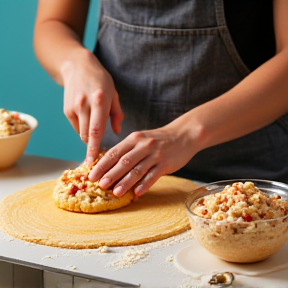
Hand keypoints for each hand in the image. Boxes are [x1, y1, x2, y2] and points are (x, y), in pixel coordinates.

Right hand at [61, 49, 123, 163]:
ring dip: (88, 138)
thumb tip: (116, 132)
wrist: (77, 66)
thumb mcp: (114, 94)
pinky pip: (76, 126)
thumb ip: (117, 114)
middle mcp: (84, 105)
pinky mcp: (66, 110)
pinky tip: (87, 119)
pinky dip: (83, 128)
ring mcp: (73, 107)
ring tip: (95, 134)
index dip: (94, 147)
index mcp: (99, 101)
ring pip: (81, 133)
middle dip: (91, 148)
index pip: (96, 129)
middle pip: (86, 135)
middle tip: (94, 160)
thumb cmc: (101, 81)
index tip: (92, 161)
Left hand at [88, 123, 198, 196]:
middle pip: (124, 161)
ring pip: (137, 170)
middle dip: (110, 174)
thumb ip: (127, 150)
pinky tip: (137, 193)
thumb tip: (109, 167)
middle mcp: (143, 145)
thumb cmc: (158, 139)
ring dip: (125, 182)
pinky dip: (144, 185)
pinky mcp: (166, 164)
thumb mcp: (141, 139)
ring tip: (115, 192)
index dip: (101, 164)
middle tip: (100, 185)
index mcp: (134, 139)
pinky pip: (153, 176)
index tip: (91, 175)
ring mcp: (155, 154)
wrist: (183, 135)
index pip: (114, 152)